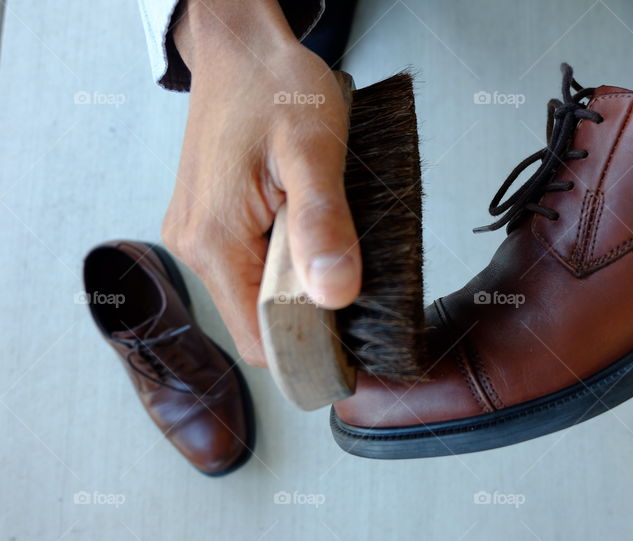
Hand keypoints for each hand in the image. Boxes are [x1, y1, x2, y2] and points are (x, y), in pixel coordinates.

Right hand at [163, 0, 360, 366]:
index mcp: (213, 241)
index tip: (357, 345)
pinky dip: (282, 264)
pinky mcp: (207, 223)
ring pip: (254, 296)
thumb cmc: (275, 89)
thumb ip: (322, 223)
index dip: (310, 351)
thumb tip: (335, 295)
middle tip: (354, 281)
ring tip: (330, 246)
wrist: (242, 50)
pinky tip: (307, 233)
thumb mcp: (313, 151)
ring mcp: (196, 235)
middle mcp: (193, 246)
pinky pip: (248, 268)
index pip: (260, 340)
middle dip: (309, 316)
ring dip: (297, 286)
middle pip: (258, 322)